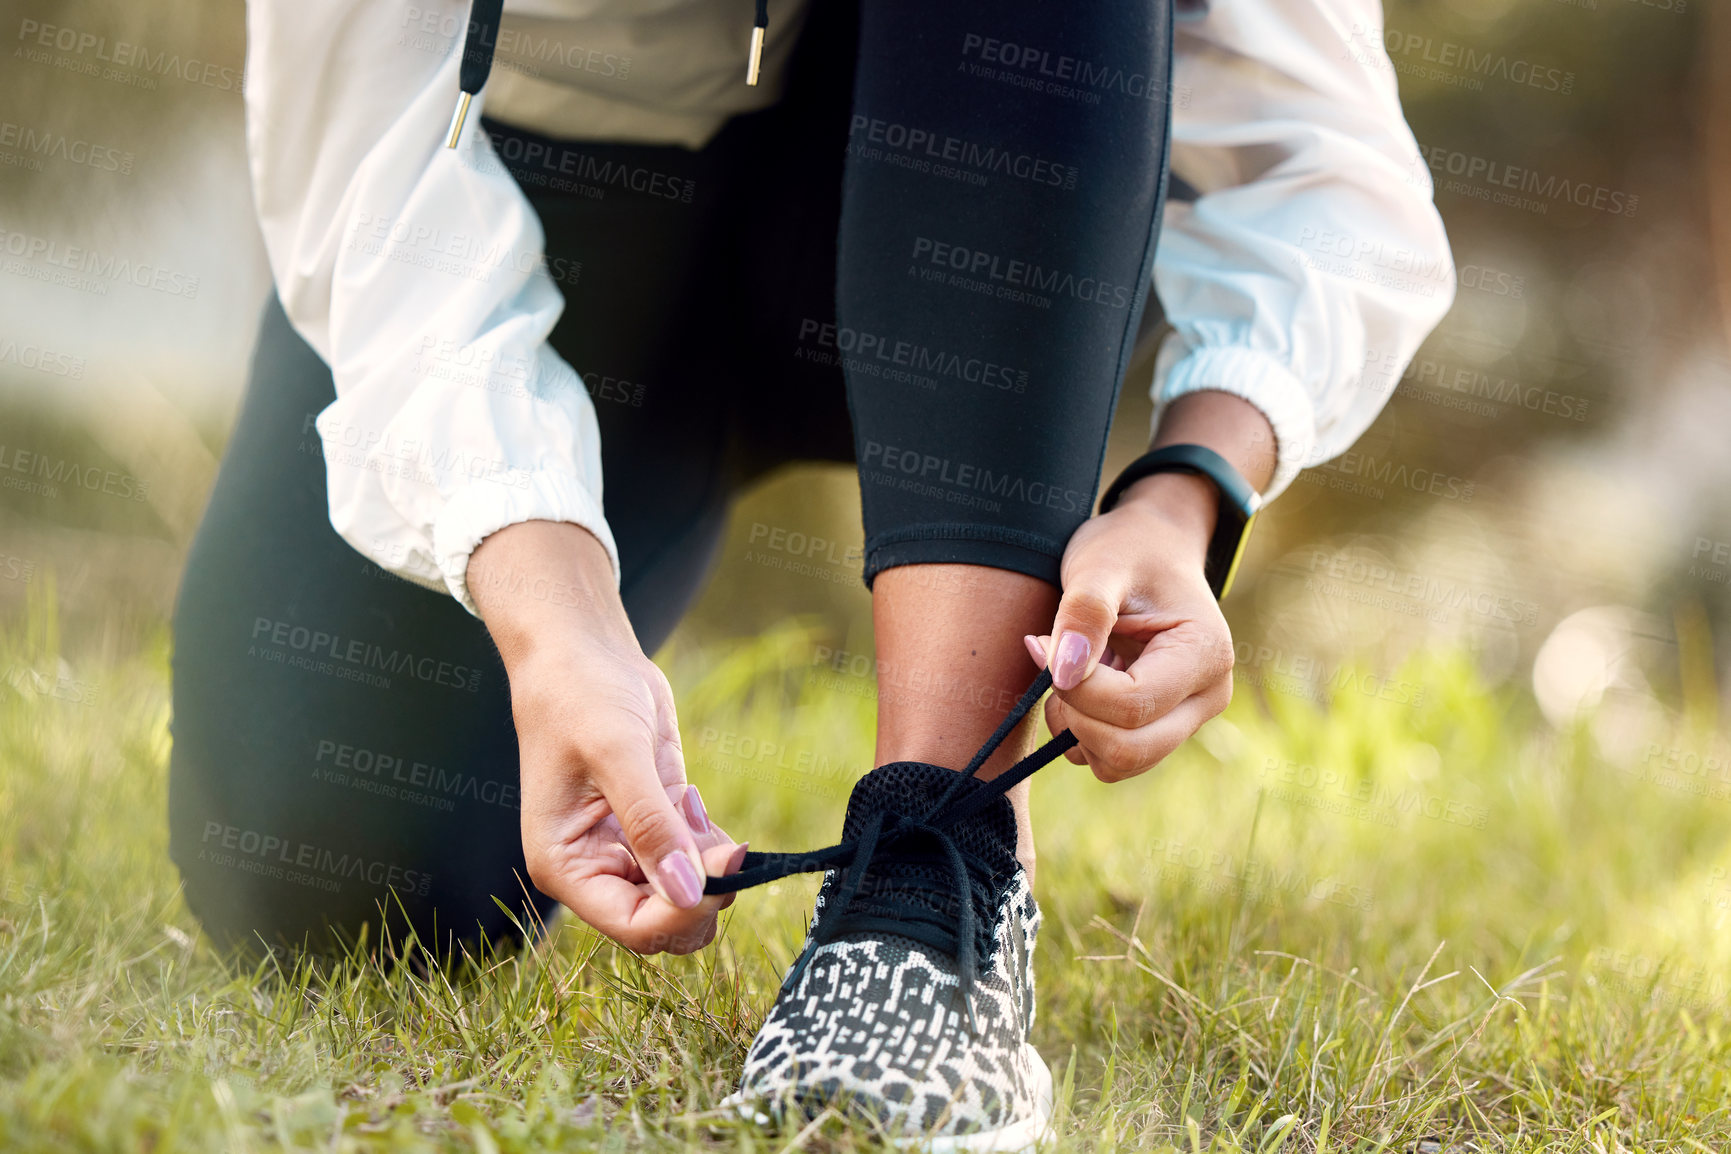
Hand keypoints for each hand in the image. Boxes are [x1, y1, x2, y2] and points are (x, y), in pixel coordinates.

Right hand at [471, 520, 743, 954]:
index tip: (723, 870)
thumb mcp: (617, 755)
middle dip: (702, 892)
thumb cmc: (580, 695)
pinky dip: (711, 843)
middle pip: (663, 922)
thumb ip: (652, 826)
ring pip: (686, 894)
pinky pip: (695, 859)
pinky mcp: (657, 823)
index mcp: (566, 866)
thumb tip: (689, 893)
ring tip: (690, 803)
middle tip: (725, 844)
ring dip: (709, 865)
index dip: (682, 910)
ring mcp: (627, 848)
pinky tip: (691, 796)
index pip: (633, 925)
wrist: (582, 651)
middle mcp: (595, 867)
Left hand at [1025, 471, 1235, 780]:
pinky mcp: (1159, 730)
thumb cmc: (1127, 549)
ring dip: (1075, 727)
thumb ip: (1084, 612)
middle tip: (1054, 663)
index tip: (1043, 643)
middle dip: (1075, 716)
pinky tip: (1081, 682)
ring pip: (1117, 764)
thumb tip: (1065, 672)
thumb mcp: (1100, 565)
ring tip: (1070, 668)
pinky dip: (1080, 732)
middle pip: (1130, 751)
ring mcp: (1185, 720)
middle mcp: (1206, 697)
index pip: (1132, 706)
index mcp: (1205, 655)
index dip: (1076, 687)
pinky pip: (1110, 759)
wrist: (1150, 547)